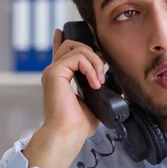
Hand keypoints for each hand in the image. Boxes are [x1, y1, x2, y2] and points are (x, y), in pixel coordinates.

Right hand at [23, 28, 105, 167]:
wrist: (68, 134)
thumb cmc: (78, 125)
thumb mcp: (94, 101)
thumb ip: (98, 88)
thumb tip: (113, 82)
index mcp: (61, 79)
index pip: (62, 52)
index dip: (65, 39)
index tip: (72, 33)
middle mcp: (54, 72)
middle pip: (72, 45)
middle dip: (93, 54)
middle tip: (101, 74)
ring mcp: (53, 71)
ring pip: (76, 47)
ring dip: (94, 61)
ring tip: (99, 81)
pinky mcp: (54, 72)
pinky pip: (77, 57)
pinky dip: (90, 67)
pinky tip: (94, 82)